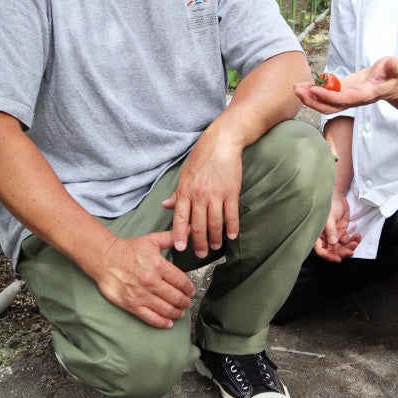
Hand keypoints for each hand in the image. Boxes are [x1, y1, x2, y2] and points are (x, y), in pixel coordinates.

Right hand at [91, 230, 195, 327]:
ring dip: (177, 313)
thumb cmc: (128, 249)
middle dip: (185, 302)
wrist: (105, 258)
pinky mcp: (132, 305)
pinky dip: (162, 322)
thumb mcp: (152, 240)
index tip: (191, 291)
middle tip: (187, 302)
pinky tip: (168, 323)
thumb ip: (171, 237)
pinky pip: (151, 317)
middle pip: (176, 297)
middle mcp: (151, 281)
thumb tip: (187, 230)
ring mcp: (141, 295)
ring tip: (180, 312)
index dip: (190, 288)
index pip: (182, 281)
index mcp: (158, 265)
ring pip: (166, 309)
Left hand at [161, 130, 242, 256]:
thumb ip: (177, 194)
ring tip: (216, 246)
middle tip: (201, 254)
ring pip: (215, 223)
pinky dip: (232, 227)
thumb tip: (165, 205)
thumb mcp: (185, 175)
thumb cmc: (201, 158)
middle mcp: (199, 195)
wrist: (222, 143)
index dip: (180, 235)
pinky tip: (231, 235)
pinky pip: (231, 214)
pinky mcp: (231, 192)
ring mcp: (216, 194)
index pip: (181, 218)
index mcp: (185, 191)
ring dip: (215, 238)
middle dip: (199, 243)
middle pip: (198, 225)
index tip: (180, 248)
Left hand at [294, 56, 397, 114]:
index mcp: (363, 95)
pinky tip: (304, 85)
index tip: (314, 89)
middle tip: (297, 90)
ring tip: (296, 87)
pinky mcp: (341, 91)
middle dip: (313, 101)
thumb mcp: (394, 68)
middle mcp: (352, 99)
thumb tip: (393, 63)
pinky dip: (313, 91)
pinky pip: (325, 95)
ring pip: (325, 103)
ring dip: (309, 97)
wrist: (390, 83)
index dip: (328, 96)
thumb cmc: (391, 75)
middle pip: (330, 107)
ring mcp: (345, 97)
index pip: (343, 99)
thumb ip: (393, 67)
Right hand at [313, 192, 360, 262]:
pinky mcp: (342, 231)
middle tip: (350, 251)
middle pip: (333, 251)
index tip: (338, 258)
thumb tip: (333, 243)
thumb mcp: (328, 216)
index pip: (321, 250)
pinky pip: (347, 240)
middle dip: (342, 253)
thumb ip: (330, 230)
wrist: (337, 195)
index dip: (329, 256)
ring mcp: (334, 235)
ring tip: (355, 242)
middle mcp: (325, 237)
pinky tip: (357, 237)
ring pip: (341, 247)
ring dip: (349, 247)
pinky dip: (353, 240)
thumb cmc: (328, 204)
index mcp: (318, 235)